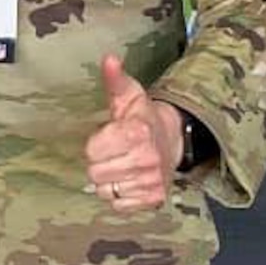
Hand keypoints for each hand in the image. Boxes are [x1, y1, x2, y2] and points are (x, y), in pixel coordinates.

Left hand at [84, 53, 182, 213]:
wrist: (173, 140)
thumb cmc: (143, 117)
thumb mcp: (129, 96)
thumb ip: (115, 79)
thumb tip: (109, 59)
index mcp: (136, 132)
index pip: (92, 151)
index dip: (95, 145)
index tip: (106, 137)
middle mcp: (146, 159)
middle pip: (95, 173)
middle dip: (100, 163)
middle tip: (113, 153)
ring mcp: (150, 180)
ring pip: (105, 191)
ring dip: (108, 180)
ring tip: (120, 166)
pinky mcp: (153, 199)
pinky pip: (119, 205)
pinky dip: (120, 195)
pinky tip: (128, 180)